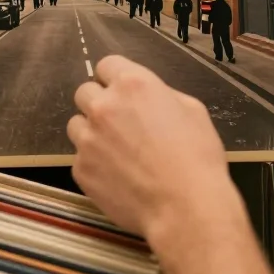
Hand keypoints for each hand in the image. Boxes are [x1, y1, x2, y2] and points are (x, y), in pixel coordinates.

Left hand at [68, 56, 232, 239]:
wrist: (186, 209)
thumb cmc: (197, 158)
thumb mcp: (192, 111)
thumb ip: (162, 96)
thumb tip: (147, 99)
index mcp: (133, 85)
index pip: (106, 65)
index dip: (113, 78)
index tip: (120, 92)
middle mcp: (104, 106)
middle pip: (84, 92)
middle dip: (99, 103)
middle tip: (118, 123)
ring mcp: (88, 139)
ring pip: (76, 125)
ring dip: (91, 132)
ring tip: (115, 152)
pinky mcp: (81, 170)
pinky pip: (80, 158)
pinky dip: (94, 164)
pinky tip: (116, 177)